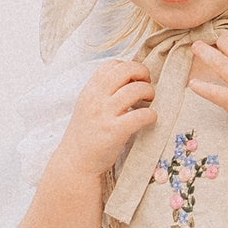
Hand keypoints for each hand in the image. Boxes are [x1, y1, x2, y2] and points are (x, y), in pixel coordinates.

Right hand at [53, 59, 155, 177]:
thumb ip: (102, 92)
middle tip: (147, 87)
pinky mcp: (115, 131)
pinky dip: (151, 115)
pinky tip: (150, 119)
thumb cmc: (86, 134)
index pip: (113, 65)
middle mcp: (96, 99)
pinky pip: (141, 115)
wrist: (76, 162)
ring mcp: (105, 114)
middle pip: (126, 70)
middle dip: (143, 73)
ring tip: (149, 102)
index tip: (135, 80)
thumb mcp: (87, 106)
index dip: (129, 68)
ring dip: (150, 92)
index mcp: (90, 90)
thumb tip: (128, 79)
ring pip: (136, 90)